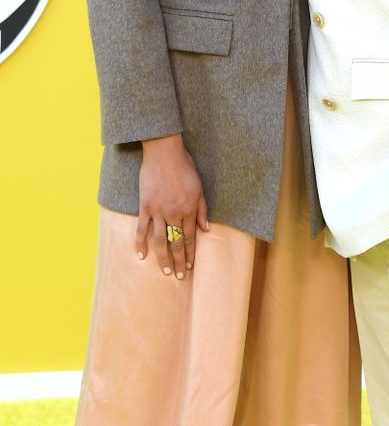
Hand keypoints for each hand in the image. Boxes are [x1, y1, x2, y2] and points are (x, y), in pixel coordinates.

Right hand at [136, 133, 208, 278]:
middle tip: (178, 276)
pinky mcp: (145, 207)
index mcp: (189, 209)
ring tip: (165, 270)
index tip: (190, 266)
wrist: (164, 153)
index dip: (190, 253)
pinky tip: (141, 255)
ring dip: (162, 258)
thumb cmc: (185, 167)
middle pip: (176, 242)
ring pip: (160, 240)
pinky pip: (142, 229)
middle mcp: (174, 214)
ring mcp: (158, 211)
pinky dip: (140, 243)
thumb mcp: (199, 187)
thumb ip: (202, 209)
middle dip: (178, 261)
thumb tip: (206, 229)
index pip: (190, 237)